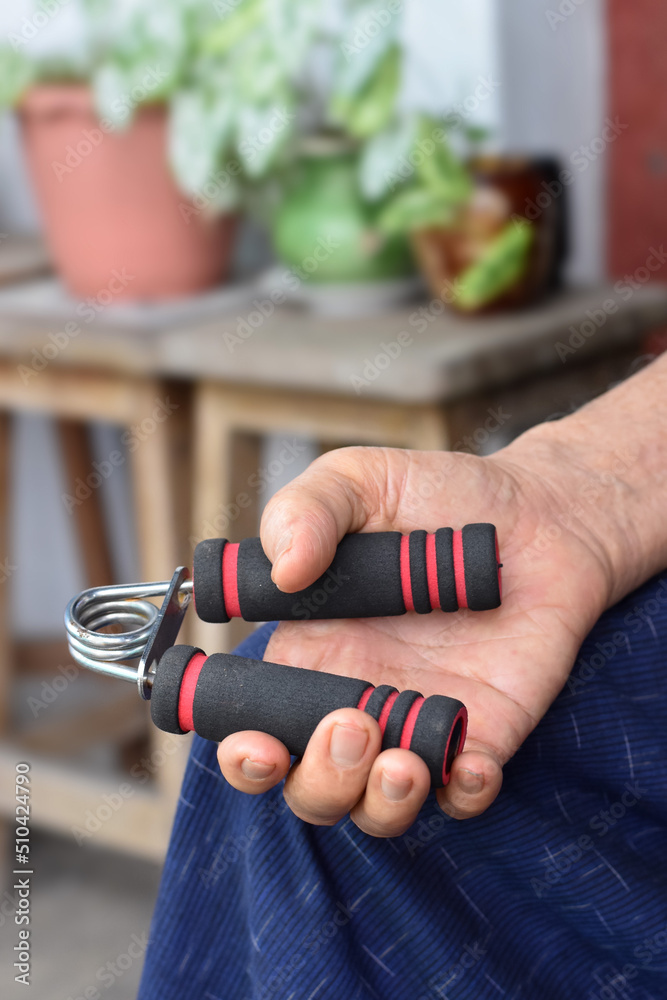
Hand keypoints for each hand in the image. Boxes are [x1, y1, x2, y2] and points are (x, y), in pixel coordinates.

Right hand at [216, 430, 618, 835]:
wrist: (537, 514)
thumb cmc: (438, 495)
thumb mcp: (358, 479)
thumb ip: (305, 510)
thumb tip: (284, 572)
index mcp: (311, 652)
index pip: (256, 725)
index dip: (244, 754)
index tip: (255, 744)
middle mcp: (358, 698)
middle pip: (311, 786)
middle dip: (318, 780)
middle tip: (353, 723)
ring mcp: (419, 721)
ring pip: (377, 808)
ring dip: (380, 802)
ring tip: (404, 760)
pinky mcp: (482, 733)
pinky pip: (462, 795)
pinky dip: (461, 795)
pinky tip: (470, 761)